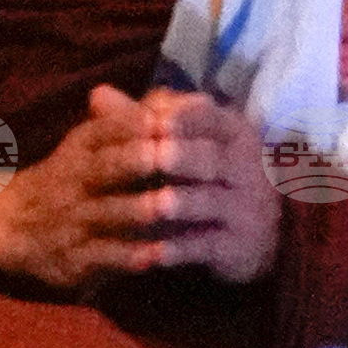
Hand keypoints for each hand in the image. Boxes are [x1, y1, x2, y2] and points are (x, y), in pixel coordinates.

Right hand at [0, 95, 280, 295]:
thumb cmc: (47, 190)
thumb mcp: (76, 149)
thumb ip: (116, 124)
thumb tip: (165, 96)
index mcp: (80, 150)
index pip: (123, 129)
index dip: (163, 125)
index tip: (203, 121)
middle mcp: (75, 184)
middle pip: (129, 168)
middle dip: (175, 168)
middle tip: (220, 167)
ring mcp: (72, 226)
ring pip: (124, 215)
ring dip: (168, 216)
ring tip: (208, 214)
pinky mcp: (72, 266)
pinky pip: (112, 262)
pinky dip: (147, 261)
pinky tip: (179, 261)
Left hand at [77, 86, 282, 284]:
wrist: (250, 235)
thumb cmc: (204, 178)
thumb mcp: (180, 144)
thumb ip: (139, 121)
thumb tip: (97, 94)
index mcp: (232, 133)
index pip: (210, 118)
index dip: (183, 118)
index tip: (154, 119)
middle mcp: (246, 166)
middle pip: (213, 157)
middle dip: (184, 156)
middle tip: (156, 156)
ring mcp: (247, 207)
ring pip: (212, 201)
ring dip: (185, 202)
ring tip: (158, 205)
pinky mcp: (240, 245)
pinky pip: (209, 244)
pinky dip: (183, 248)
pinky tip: (156, 254)